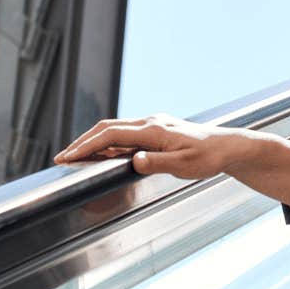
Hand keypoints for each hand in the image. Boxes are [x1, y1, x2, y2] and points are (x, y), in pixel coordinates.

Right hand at [53, 112, 247, 179]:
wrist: (226, 146)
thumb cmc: (208, 157)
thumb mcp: (184, 165)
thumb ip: (157, 163)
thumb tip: (134, 161)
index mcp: (153, 130)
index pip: (111, 136)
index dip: (87, 146)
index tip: (68, 157)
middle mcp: (150, 123)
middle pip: (106, 128)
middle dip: (82, 142)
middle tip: (62, 158)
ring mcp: (152, 124)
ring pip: (114, 129)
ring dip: (93, 141)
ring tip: (75, 157)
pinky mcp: (155, 129)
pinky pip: (125, 133)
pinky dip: (108, 142)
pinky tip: (102, 154)